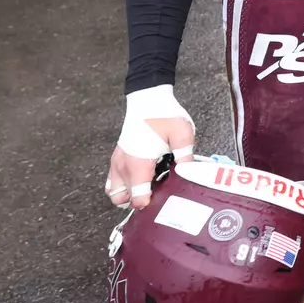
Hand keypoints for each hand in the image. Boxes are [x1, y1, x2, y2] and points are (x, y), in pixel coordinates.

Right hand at [108, 85, 194, 208]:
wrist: (148, 98)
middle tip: (157, 193)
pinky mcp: (117, 157)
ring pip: (114, 192)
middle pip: (122, 200)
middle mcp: (122, 166)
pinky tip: (143, 176)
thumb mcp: (182, 134)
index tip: (164, 198)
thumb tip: (190, 175)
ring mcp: (117, 162)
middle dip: (138, 201)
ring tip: (150, 185)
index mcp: (137, 164)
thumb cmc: (164, 114)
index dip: (151, 203)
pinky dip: (124, 184)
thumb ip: (186, 157)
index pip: (137, 199)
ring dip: (129, 193)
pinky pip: (113, 180)